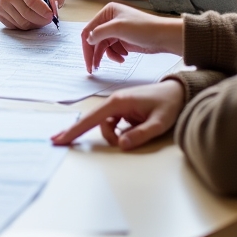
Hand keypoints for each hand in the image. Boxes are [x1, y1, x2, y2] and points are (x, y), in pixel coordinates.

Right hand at [0, 0, 65, 29]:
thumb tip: (54, 4)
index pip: (31, 0)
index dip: (43, 10)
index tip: (51, 15)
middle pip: (27, 13)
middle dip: (41, 19)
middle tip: (49, 19)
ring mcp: (2, 5)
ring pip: (22, 23)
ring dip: (35, 24)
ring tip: (40, 17)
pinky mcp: (0, 15)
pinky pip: (16, 27)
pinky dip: (27, 27)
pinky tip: (30, 19)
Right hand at [51, 80, 185, 150]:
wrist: (178, 91)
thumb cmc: (169, 104)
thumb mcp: (158, 123)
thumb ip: (140, 134)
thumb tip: (120, 145)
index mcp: (119, 102)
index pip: (92, 118)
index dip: (76, 130)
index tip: (60, 138)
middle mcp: (115, 102)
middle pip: (93, 121)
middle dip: (78, 131)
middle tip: (58, 141)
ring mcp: (118, 105)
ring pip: (105, 126)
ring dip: (114, 136)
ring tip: (136, 135)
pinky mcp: (123, 109)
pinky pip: (113, 124)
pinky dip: (117, 132)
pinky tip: (132, 132)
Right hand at [81, 3, 184, 72]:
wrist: (163, 37)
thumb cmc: (143, 28)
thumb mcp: (118, 28)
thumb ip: (99, 32)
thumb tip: (88, 39)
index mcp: (107, 12)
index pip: (89, 30)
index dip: (87, 46)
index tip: (88, 61)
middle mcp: (110, 20)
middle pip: (95, 40)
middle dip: (95, 54)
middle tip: (93, 68)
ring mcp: (116, 31)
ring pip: (103, 46)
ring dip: (108, 55)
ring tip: (119, 60)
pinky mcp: (123, 40)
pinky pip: (112, 50)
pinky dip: (116, 55)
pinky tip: (124, 57)